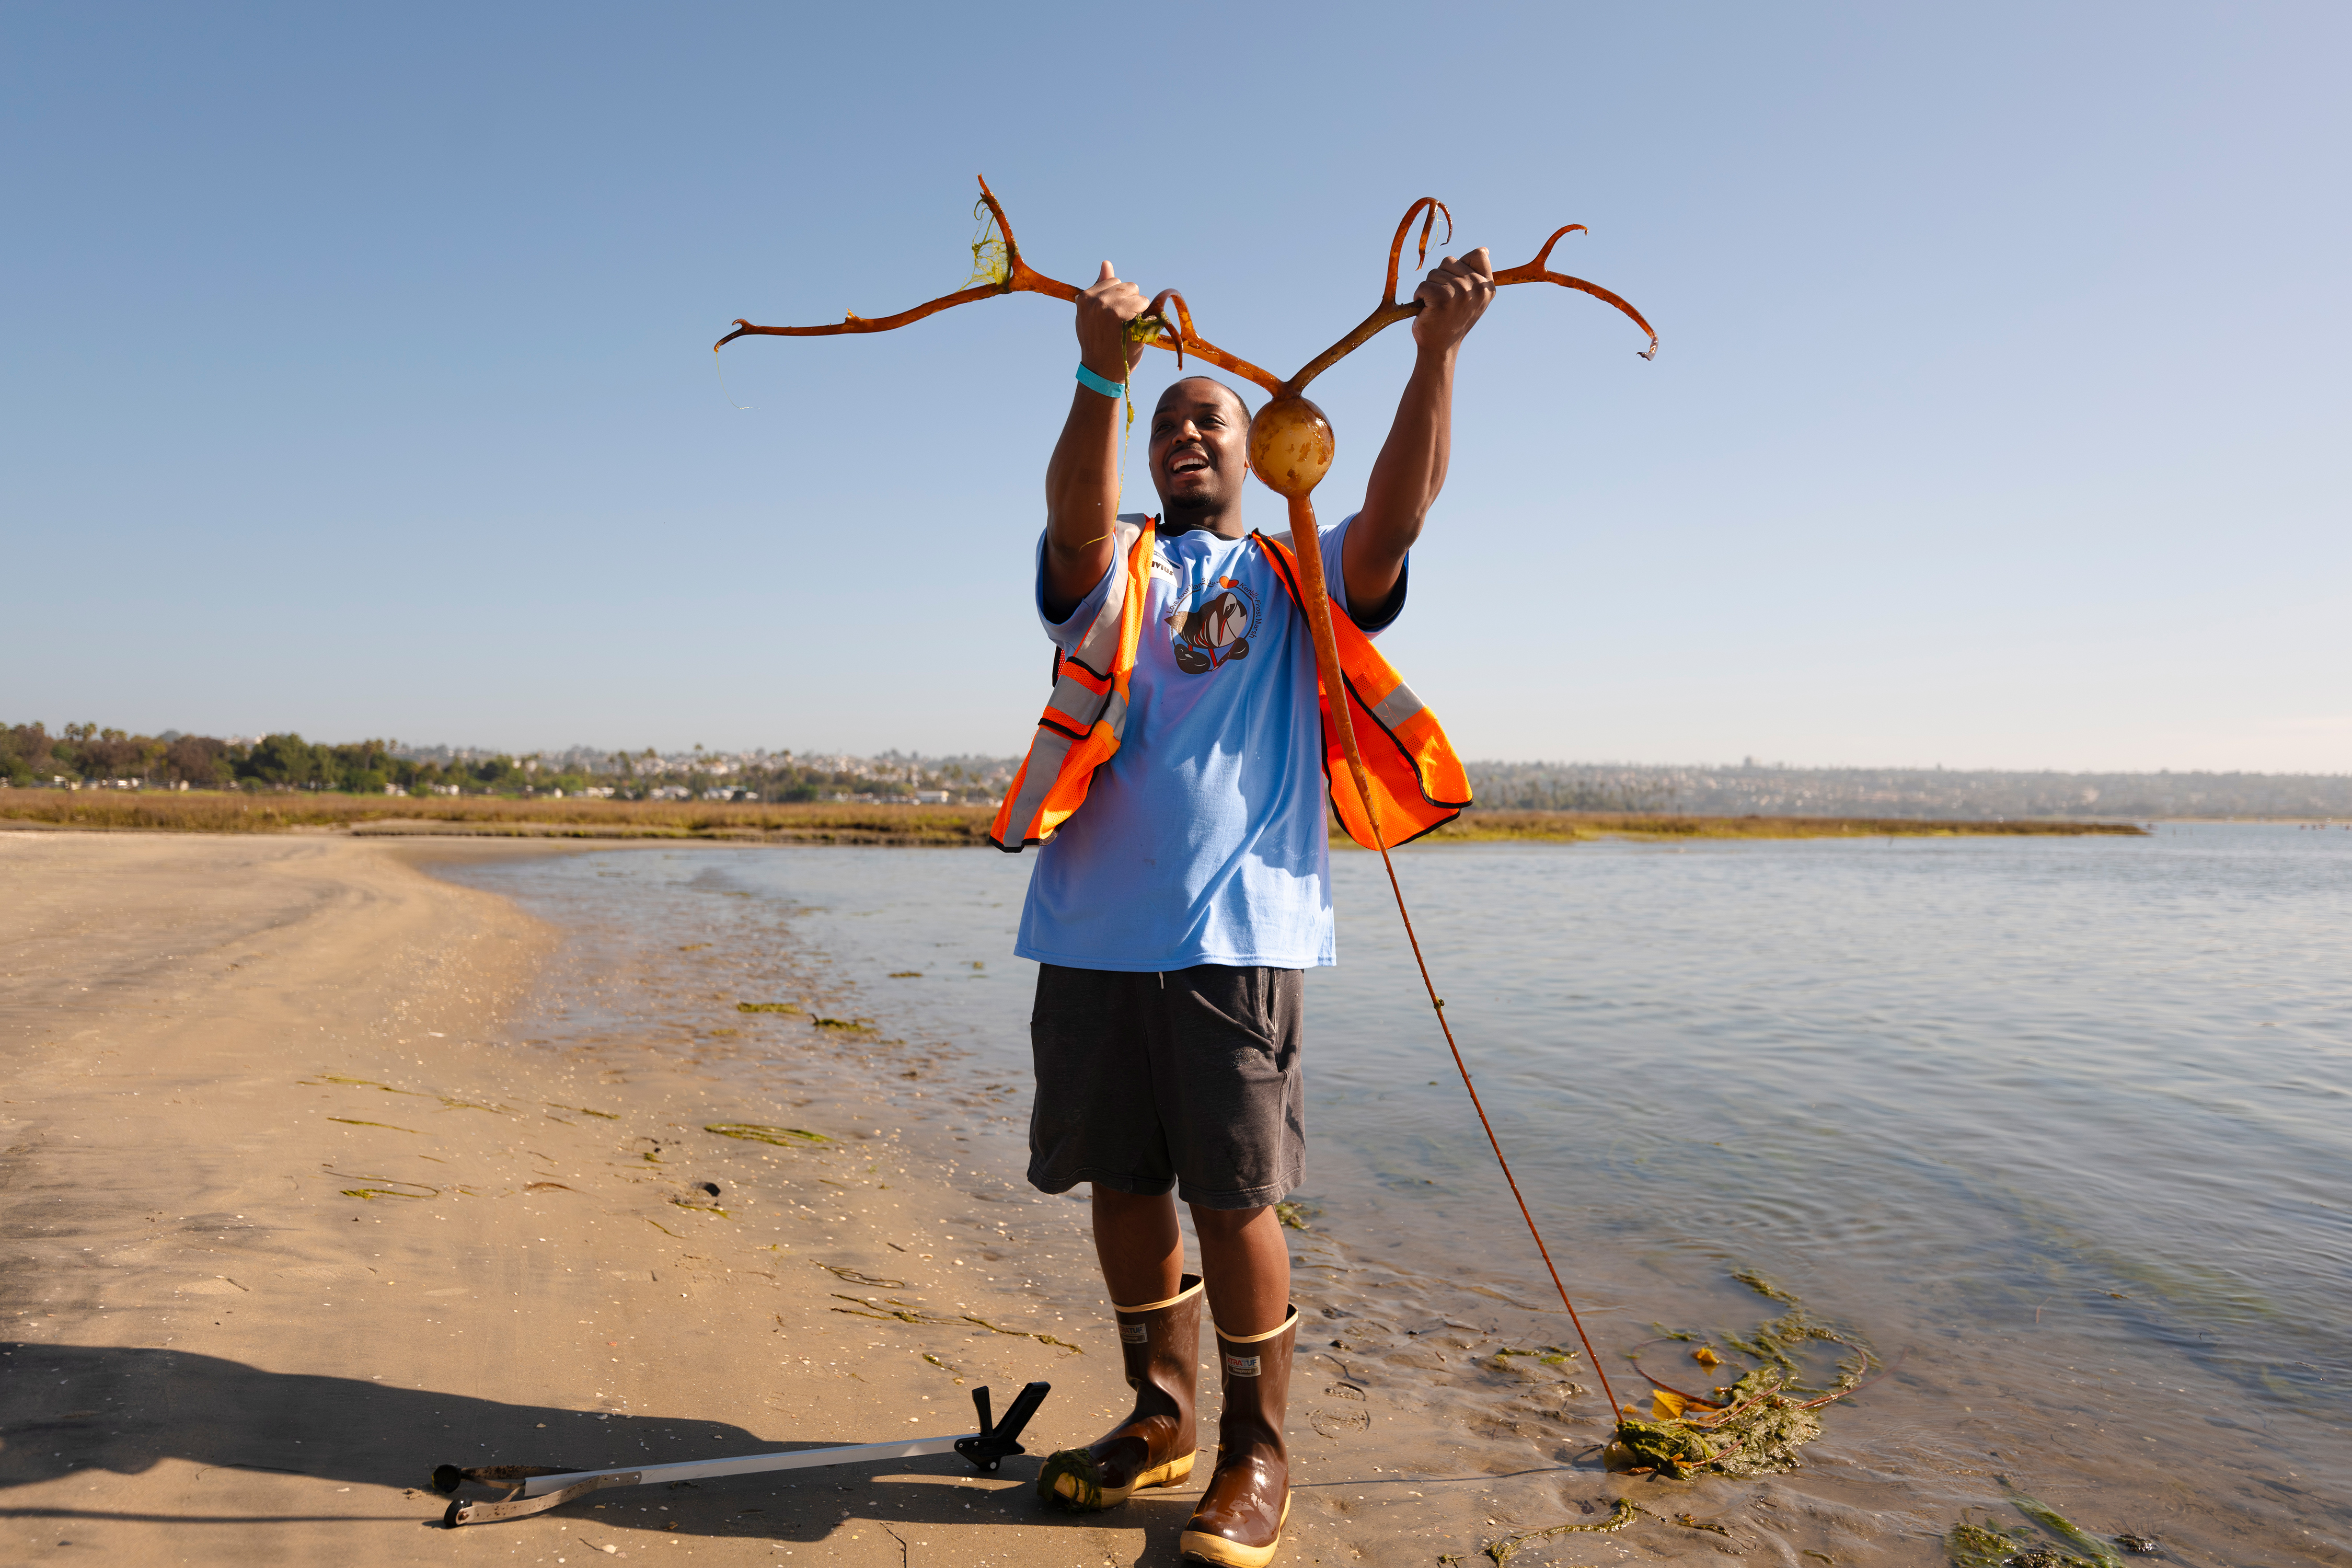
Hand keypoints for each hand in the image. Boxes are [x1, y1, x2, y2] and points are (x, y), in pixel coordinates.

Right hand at [1076, 261, 1148, 384]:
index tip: (1111, 317)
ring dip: (1138, 309)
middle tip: (1120, 324)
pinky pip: (1146, 307)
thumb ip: (1098, 287)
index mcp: (1086, 298)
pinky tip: (1136, 330)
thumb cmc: (1097, 342)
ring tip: (1128, 328)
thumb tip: (1106, 263)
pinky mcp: (1131, 320)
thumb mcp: (1089, 314)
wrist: (1102, 371)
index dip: (1116, 298)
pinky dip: (1146, 317)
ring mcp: (1115, 310)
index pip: (1112, 282)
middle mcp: (1100, 301)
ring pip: (1139, 296)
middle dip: (1129, 301)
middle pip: (1128, 287)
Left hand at [1410, 246, 1494, 354]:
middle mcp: (1478, 288)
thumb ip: (1477, 274)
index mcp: (1487, 286)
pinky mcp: (1443, 298)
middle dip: (1441, 277)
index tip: (1459, 286)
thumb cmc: (1452, 320)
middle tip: (1445, 300)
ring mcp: (1461, 292)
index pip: (1478, 254)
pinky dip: (1419, 296)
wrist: (1440, 348)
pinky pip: (1423, 285)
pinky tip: (1427, 310)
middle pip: (1449, 261)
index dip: (1461, 265)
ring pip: (1434, 272)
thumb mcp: (1473, 297)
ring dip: (1430, 288)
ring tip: (1436, 306)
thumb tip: (1484, 249)